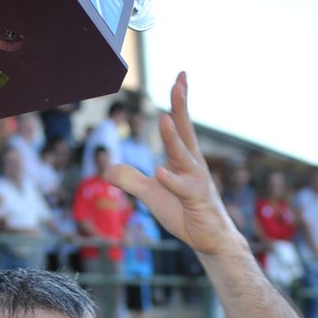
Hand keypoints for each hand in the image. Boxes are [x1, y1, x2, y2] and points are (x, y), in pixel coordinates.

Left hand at [106, 73, 245, 258]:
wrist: (210, 240)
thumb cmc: (185, 213)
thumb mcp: (152, 195)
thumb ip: (132, 180)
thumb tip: (107, 169)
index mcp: (184, 159)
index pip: (181, 125)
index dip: (179, 101)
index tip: (180, 77)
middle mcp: (193, 165)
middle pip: (185, 130)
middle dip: (182, 106)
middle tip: (180, 81)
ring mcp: (196, 182)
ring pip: (183, 156)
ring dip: (173, 139)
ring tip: (165, 119)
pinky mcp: (196, 201)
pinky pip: (182, 189)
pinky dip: (171, 180)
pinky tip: (160, 172)